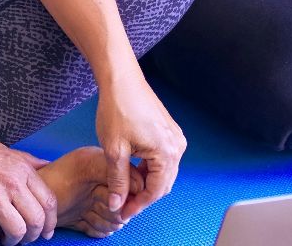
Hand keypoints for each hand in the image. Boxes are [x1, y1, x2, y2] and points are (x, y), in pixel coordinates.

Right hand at [0, 122, 58, 245]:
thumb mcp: (8, 151)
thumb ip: (30, 162)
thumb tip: (48, 166)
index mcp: (22, 170)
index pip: (49, 202)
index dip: (51, 221)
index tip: (47, 231)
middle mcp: (11, 184)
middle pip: (36, 220)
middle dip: (34, 235)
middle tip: (27, 238)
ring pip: (17, 231)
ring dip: (15, 241)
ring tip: (8, 240)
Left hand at [93, 74, 185, 223]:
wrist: (121, 79)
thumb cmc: (118, 108)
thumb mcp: (114, 150)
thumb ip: (118, 180)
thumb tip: (118, 204)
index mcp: (167, 152)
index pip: (155, 191)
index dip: (138, 205)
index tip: (122, 213)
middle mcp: (177, 146)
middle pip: (162, 184)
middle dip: (142, 196)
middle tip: (122, 205)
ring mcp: (175, 137)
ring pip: (162, 172)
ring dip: (145, 183)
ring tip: (124, 189)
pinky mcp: (168, 131)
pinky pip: (162, 158)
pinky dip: (148, 169)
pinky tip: (131, 171)